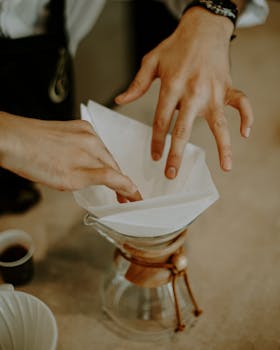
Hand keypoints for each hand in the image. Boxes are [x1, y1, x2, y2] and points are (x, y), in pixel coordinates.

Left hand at [0, 112, 140, 201]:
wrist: (10, 139)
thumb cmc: (33, 160)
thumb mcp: (69, 179)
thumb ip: (102, 180)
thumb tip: (125, 183)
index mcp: (92, 150)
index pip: (118, 174)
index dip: (129, 189)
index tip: (136, 199)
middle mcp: (91, 138)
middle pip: (112, 164)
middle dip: (119, 181)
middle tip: (122, 197)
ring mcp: (82, 131)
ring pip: (102, 154)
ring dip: (107, 169)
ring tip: (109, 183)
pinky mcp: (74, 128)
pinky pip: (92, 144)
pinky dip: (95, 157)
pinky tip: (91, 164)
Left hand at [116, 7, 252, 176]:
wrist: (203, 28)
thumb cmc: (176, 46)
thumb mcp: (152, 61)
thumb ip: (137, 84)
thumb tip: (120, 100)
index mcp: (172, 86)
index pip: (161, 120)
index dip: (156, 141)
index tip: (155, 158)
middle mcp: (193, 92)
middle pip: (184, 129)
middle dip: (176, 154)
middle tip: (171, 173)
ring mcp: (214, 92)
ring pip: (219, 124)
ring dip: (223, 147)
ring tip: (226, 167)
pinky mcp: (228, 88)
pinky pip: (242, 104)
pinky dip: (247, 117)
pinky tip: (244, 134)